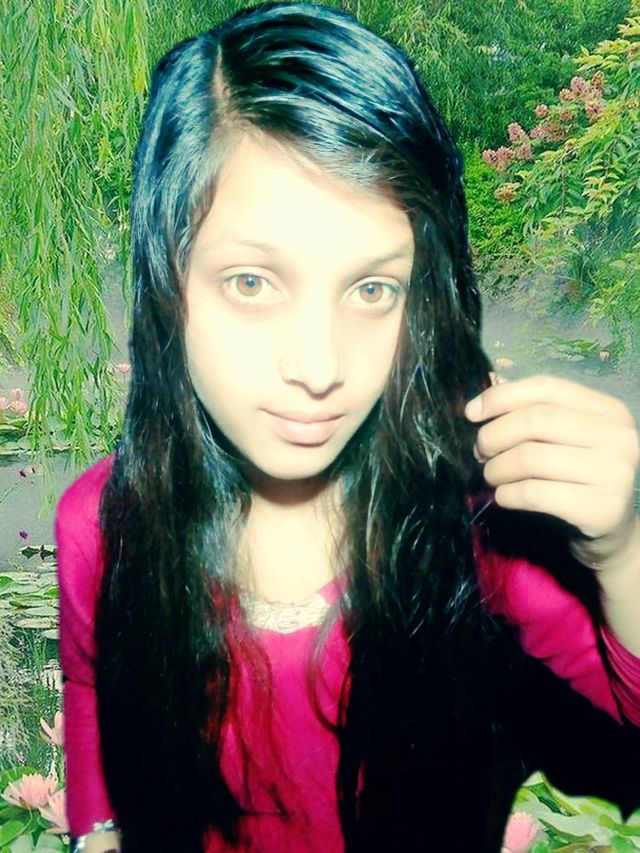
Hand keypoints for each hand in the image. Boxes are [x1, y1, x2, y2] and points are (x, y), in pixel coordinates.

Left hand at [464, 374, 639, 572]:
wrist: (610, 533)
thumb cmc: (577, 478)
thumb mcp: (564, 440)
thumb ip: (533, 414)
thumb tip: (483, 396)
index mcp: (609, 410)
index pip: (546, 387)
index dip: (502, 397)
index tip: (471, 413)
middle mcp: (618, 437)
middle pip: (536, 420)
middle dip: (495, 435)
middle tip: (480, 452)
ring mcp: (614, 474)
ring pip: (532, 457)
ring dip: (497, 467)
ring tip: (491, 476)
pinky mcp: (601, 509)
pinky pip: (535, 493)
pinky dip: (508, 494)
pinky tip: (503, 496)